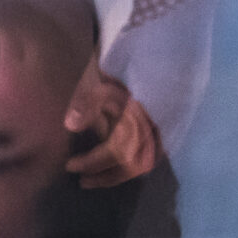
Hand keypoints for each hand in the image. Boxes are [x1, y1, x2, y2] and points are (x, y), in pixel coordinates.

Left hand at [64, 71, 160, 187]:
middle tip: (83, 182)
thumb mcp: (102, 81)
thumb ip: (87, 103)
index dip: (92, 163)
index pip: (113, 153)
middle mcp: (154, 133)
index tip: (71, 166)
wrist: (156, 55)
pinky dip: (133, 164)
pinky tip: (118, 164)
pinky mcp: (167, 130)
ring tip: (97, 177)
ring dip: (120, 173)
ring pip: (142, 164)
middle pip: (130, 166)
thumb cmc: (124, 69)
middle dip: (106, 177)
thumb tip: (70, 126)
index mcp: (138, 122)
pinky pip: (150, 156)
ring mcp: (163, 133)